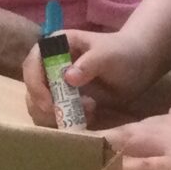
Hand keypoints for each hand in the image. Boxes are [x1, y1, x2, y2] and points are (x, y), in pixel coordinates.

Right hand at [21, 26, 167, 127]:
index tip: (49, 104)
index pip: (32, 65)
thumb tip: (68, 78)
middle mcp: (49, 65)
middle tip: (67, 116)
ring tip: (89, 109)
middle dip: (45, 107)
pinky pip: (55, 117)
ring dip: (58, 116)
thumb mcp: (108, 54)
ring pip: (39, 107)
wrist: (139, 64)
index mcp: (54, 46)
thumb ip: (89, 63)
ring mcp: (56, 85)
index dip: (35, 85)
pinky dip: (68, 122)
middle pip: (31, 90)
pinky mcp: (65, 101)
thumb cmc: (122, 52)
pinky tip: (91, 115)